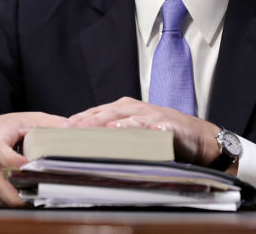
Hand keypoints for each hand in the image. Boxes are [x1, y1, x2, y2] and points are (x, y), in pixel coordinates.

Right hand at [0, 111, 66, 206]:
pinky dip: (1, 203)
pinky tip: (16, 203)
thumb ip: (50, 124)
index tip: (30, 169)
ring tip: (28, 205)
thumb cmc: (7, 127)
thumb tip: (72, 128)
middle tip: (33, 200)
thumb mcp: (29, 119)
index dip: (13, 161)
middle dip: (14, 195)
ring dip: (8, 202)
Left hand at [65, 97, 220, 165]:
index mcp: (122, 109)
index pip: (94, 113)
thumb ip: (109, 135)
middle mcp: (134, 109)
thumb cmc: (162, 132)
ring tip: (105, 128)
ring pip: (130, 118)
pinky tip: (145, 132)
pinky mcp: (170, 126)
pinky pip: (157, 127)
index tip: (58, 131)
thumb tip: (82, 147)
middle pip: (107, 113)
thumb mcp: (132, 132)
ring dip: (117, 123)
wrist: (198, 137)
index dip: (76, 121)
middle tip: (71, 130)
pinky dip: (151, 128)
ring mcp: (152, 116)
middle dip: (88, 121)